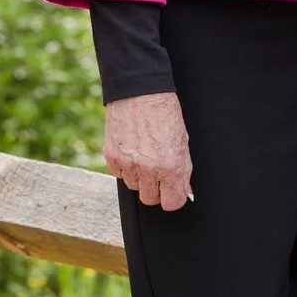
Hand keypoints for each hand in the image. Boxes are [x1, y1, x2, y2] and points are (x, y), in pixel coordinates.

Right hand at [106, 91, 192, 209]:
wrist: (140, 92)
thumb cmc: (164, 113)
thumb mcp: (182, 141)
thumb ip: (184, 170)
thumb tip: (185, 191)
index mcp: (170, 166)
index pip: (171, 203)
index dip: (173, 197)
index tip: (172, 190)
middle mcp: (148, 169)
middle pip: (150, 199)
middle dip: (155, 188)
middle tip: (158, 171)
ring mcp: (128, 164)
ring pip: (133, 187)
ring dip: (139, 177)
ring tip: (144, 155)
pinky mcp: (112, 157)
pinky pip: (119, 174)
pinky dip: (125, 167)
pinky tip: (132, 150)